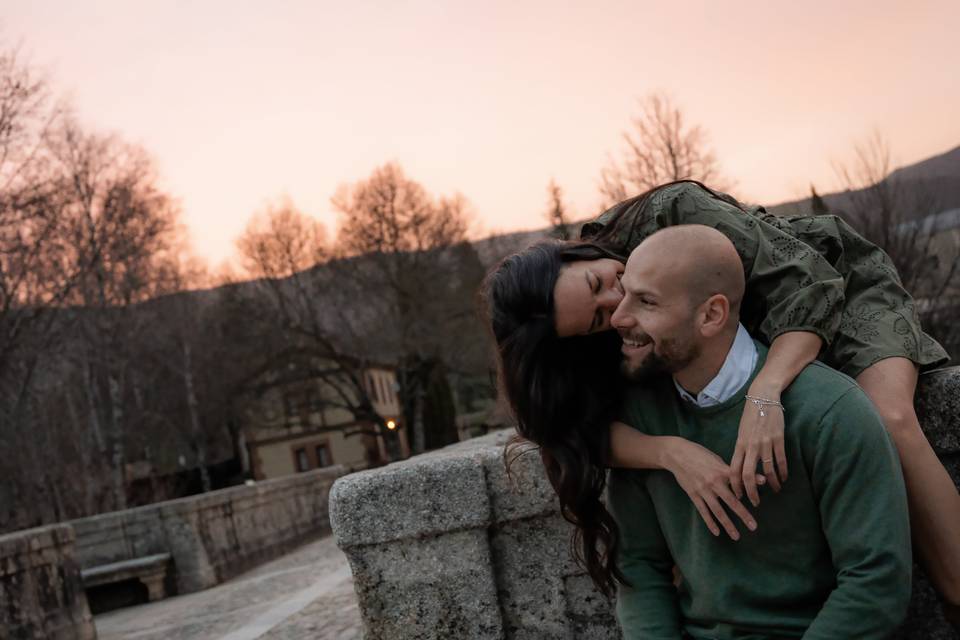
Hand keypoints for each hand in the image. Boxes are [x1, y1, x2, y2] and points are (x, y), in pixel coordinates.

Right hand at [663, 437, 762, 540]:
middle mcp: (714, 482)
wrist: (677, 454)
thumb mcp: (717, 459)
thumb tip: (746, 475)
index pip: (739, 483)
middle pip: (731, 501)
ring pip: (717, 510)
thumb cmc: (699, 454)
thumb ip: (731, 470)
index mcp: (722, 471)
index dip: (749, 491)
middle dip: (743, 515)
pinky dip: (710, 522)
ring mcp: (703, 490)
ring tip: (736, 536)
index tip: (759, 502)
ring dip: (727, 524)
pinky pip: (703, 511)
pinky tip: (717, 532)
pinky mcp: (693, 494)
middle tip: (753, 527)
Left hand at [730, 390, 787, 506]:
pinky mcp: (778, 439)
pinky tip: (784, 479)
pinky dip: (782, 472)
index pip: (733, 470)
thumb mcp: (741, 432)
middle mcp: (750, 446)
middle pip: (748, 474)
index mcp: (739, 444)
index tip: (738, 496)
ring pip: (767, 470)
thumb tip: (740, 465)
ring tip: (774, 490)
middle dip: (751, 491)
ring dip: (771, 483)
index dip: (735, 485)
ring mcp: (765, 443)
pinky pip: (780, 460)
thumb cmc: (751, 416)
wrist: (763, 398)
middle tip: (755, 502)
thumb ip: (741, 448)